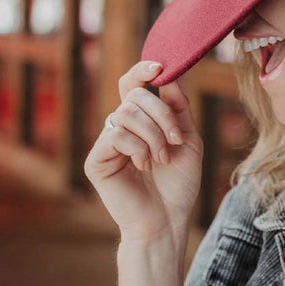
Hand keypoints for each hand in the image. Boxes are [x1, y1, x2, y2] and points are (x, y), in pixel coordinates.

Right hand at [84, 61, 203, 244]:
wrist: (168, 218)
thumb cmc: (179, 182)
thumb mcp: (188, 139)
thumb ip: (178, 107)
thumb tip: (170, 73)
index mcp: (143, 119)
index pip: (134, 84)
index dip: (143, 70)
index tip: (160, 67)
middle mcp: (122, 126)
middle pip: (134, 94)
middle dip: (161, 114)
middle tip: (176, 140)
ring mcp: (107, 142)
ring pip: (127, 113)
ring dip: (154, 135)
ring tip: (162, 158)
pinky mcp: (96, 159)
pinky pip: (116, 134)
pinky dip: (138, 148)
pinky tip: (144, 166)